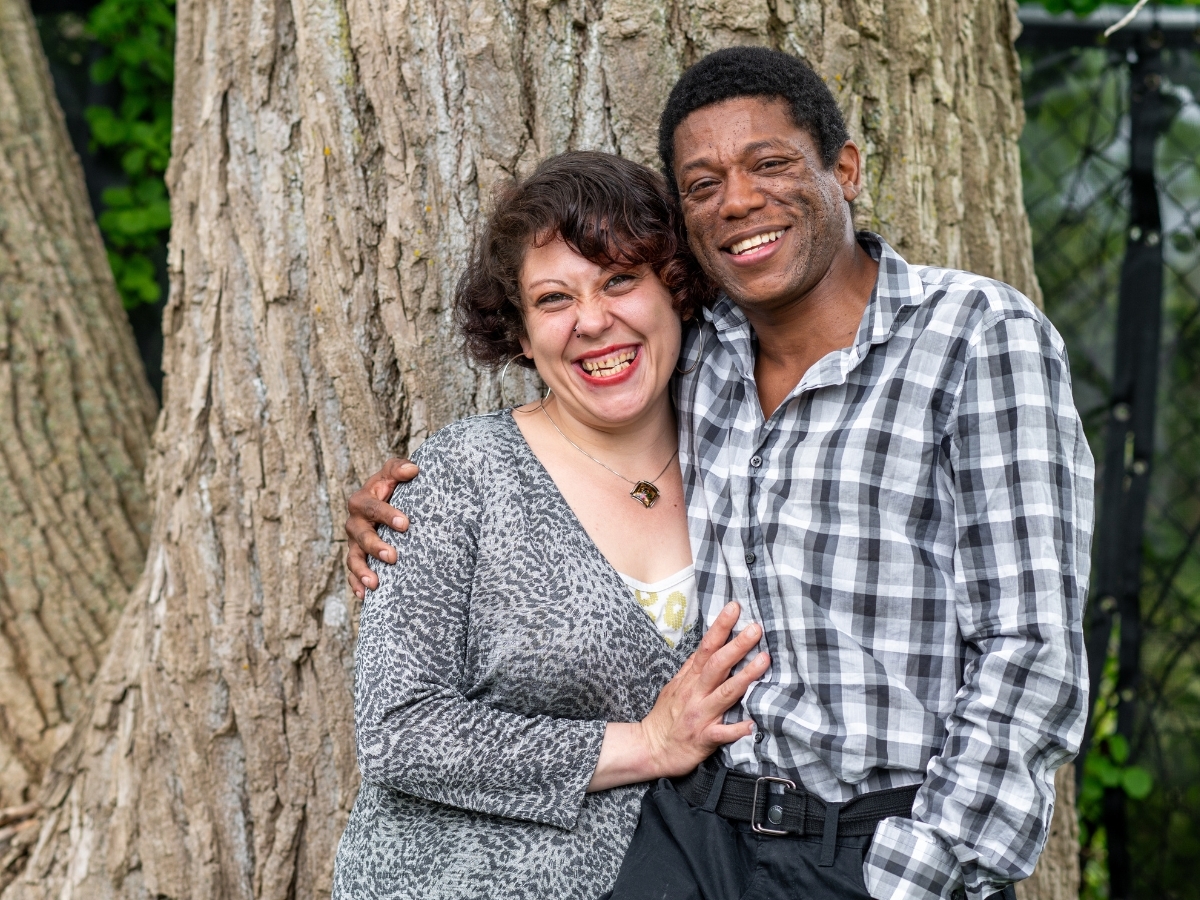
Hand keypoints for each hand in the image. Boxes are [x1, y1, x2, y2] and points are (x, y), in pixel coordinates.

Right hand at [344, 458, 419, 597]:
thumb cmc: (391, 487)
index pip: (372, 507)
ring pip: (353, 557)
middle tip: (393, 556)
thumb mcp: (392, 474)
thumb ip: (398, 468)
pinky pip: (352, 574)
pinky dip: (356, 584)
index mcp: (362, 500)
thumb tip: (413, 470)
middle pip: (361, 536)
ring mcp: (354, 543)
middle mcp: (355, 522)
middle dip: (375, 546)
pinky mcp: (357, 558)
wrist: (384, 502)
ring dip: (362, 571)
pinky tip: (365, 596)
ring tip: (375, 583)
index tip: (405, 524)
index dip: (387, 515)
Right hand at [588, 602, 769, 790]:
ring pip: (724, 693)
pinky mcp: (703, 738)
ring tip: (764, 661)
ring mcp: (699, 715)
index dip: (721, 627)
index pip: (706, 647)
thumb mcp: (676, 686)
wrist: (651, 747)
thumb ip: (693, 668)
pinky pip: (722, 733)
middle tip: (756, 628)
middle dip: (737, 646)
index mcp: (690, 679)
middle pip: (717, 665)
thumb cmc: (667, 716)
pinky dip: (736, 729)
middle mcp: (695, 693)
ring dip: (744, 677)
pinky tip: (753, 723)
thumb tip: (710, 646)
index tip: (735, 608)